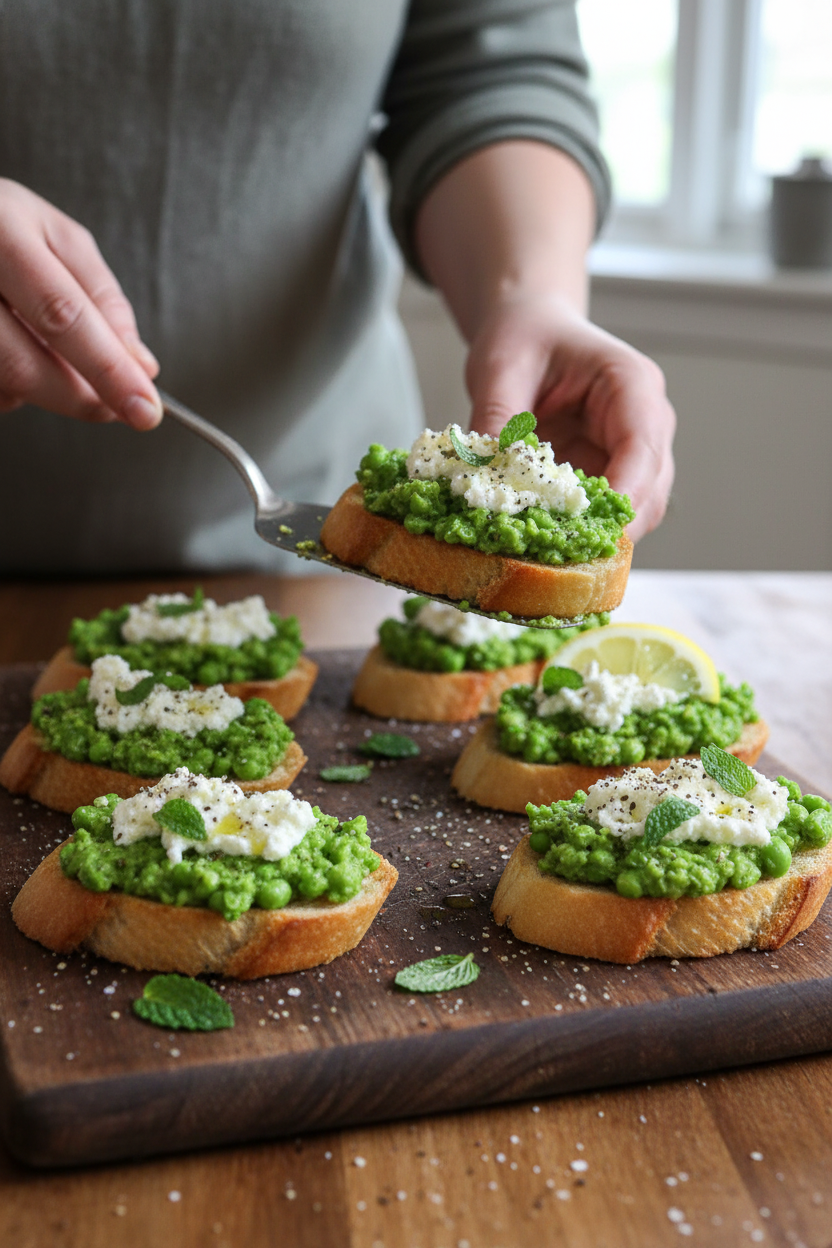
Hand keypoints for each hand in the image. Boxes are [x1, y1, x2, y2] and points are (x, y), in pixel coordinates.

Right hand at [0, 179, 161, 428]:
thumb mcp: (56, 238)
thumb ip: (101, 298)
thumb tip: (140, 366)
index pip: (61, 314)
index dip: (107, 369)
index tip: (145, 410)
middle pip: (22, 364)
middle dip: (79, 397)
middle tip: (116, 407)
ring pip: (2, 385)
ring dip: (42, 390)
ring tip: (54, 355)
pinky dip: (11, 387)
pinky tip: (14, 349)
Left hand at [465, 293, 675, 540]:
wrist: (530, 329)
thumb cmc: (525, 336)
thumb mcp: (501, 368)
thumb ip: (495, 420)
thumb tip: (480, 480)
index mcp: (631, 384)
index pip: (643, 447)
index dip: (623, 493)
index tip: (591, 529)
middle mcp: (646, 422)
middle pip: (649, 491)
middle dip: (610, 527)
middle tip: (561, 555)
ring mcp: (631, 454)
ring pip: (635, 511)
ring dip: (596, 535)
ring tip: (549, 553)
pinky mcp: (608, 475)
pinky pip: (605, 513)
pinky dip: (579, 531)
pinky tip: (544, 540)